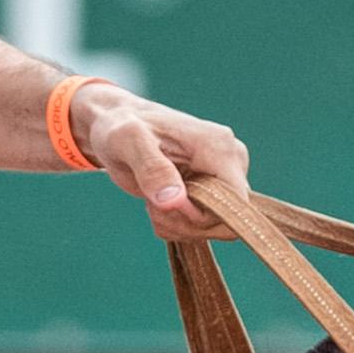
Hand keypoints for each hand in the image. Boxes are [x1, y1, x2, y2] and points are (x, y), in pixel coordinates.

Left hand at [66, 80, 252, 242]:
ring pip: (215, 227)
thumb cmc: (121, 127)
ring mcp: (225, 177)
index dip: (202, 216)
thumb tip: (174, 201)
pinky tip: (159, 206)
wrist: (117, 125)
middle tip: (152, 207)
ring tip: (152, 203)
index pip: (235, 203)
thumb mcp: (128, 142)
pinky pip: (206, 225)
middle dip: (185, 224)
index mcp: (219, 146)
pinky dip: (179, 225)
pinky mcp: (215, 190)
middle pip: (225, 220)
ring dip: (179, 225)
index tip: (168, 205)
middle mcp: (231, 161)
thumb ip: (152, 169)